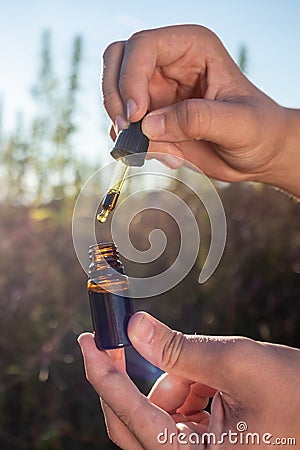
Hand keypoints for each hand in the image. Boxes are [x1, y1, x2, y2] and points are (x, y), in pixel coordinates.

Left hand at [78, 312, 299, 448]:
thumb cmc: (292, 392)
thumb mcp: (234, 363)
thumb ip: (178, 349)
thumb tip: (135, 326)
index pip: (131, 417)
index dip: (104, 376)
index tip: (87, 344)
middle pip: (134, 421)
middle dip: (128, 377)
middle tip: (116, 340)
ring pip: (156, 411)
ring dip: (171, 381)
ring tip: (207, 371)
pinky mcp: (203, 442)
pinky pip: (176, 410)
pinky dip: (184, 386)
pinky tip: (209, 380)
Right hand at [102, 25, 299, 195]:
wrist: (258, 154)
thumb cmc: (258, 131)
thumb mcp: (238, 123)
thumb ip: (196, 119)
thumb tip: (148, 125)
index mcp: (192, 47)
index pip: (143, 46)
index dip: (130, 78)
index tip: (136, 115)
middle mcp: (169, 65)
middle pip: (116, 62)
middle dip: (115, 99)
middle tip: (128, 131)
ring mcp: (157, 92)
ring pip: (115, 98)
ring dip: (129, 131)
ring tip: (169, 154)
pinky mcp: (152, 119)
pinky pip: (126, 129)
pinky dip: (138, 147)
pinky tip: (171, 157)